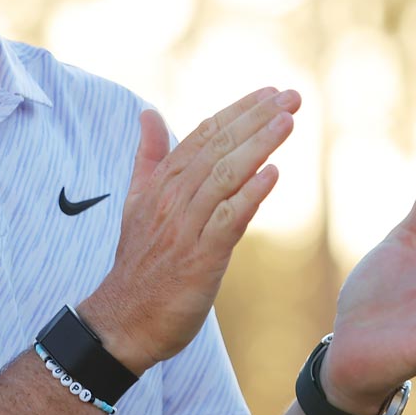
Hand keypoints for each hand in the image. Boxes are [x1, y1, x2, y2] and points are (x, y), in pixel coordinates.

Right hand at [79, 87, 299, 373]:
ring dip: (258, 147)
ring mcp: (184, 228)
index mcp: (161, 184)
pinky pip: (226, 220)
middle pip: (217, 148)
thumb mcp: (138, 202)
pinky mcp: (198, 259)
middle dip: (256, 119)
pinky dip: (249, 196)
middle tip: (292, 97)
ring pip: (223, 177)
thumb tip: (148, 113)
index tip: (270, 92)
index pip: (203, 135)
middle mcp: (172, 200)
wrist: (123, 321)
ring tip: (288, 122)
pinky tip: (272, 175)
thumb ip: (148, 157)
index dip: (238, 111)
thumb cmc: (139, 264)